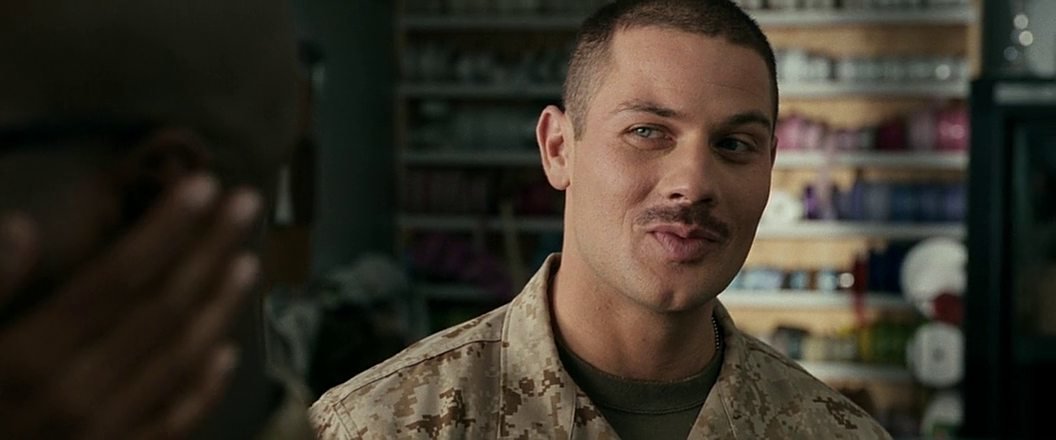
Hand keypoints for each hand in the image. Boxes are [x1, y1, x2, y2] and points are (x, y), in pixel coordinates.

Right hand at [0, 175, 262, 438]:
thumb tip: (24, 225)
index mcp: (28, 356)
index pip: (117, 278)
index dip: (166, 230)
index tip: (205, 185)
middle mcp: (78, 392)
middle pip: (162, 309)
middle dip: (208, 252)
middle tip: (247, 205)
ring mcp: (103, 434)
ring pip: (180, 359)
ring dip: (219, 307)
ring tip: (249, 261)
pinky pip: (172, 423)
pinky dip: (204, 388)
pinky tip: (230, 354)